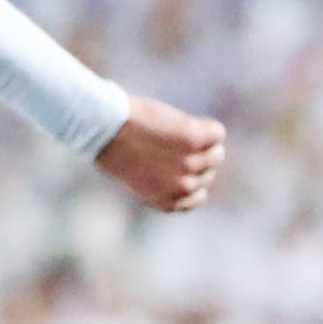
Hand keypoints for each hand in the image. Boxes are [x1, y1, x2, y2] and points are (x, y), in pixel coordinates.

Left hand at [96, 93, 223, 213]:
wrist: (104, 128)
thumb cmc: (115, 147)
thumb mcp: (140, 174)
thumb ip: (165, 178)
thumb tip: (193, 168)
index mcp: (167, 201)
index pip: (197, 196)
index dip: (189, 177)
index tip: (173, 164)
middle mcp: (182, 187)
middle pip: (208, 174)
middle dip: (194, 159)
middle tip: (168, 144)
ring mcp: (190, 164)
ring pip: (216, 153)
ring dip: (201, 141)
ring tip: (174, 132)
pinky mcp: (196, 140)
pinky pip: (217, 133)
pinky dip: (206, 126)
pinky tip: (186, 122)